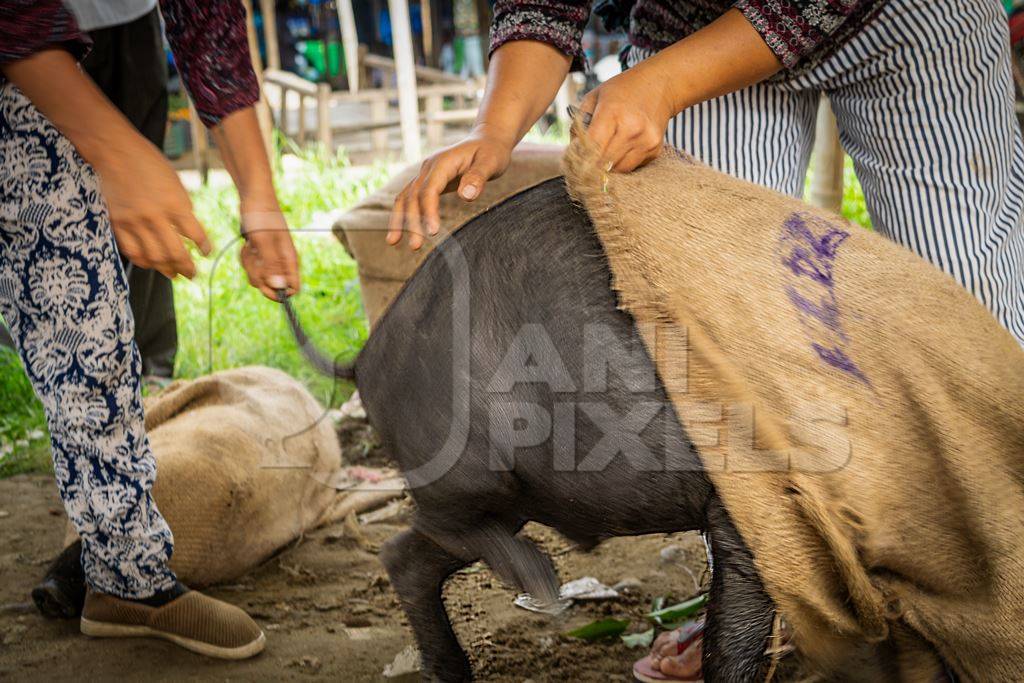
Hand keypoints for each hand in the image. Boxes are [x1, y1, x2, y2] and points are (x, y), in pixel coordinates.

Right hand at [92, 134, 211, 278]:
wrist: (115, 151)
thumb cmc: (149, 163)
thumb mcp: (175, 183)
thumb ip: (182, 207)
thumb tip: (189, 233)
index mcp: (175, 203)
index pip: (195, 235)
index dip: (203, 248)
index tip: (206, 253)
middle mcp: (156, 216)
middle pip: (175, 252)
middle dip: (187, 267)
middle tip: (192, 274)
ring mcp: (135, 221)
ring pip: (154, 256)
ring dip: (166, 269)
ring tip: (174, 274)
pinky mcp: (118, 223)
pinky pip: (132, 250)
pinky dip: (144, 261)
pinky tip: (151, 264)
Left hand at [239, 202, 300, 300]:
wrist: (253, 197)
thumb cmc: (261, 215)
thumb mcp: (263, 240)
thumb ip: (271, 264)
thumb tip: (279, 287)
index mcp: (290, 259)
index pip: (293, 288)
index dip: (280, 292)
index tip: (264, 283)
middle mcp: (283, 262)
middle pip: (273, 286)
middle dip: (258, 275)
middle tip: (253, 256)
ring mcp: (272, 259)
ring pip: (260, 277)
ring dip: (250, 265)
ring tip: (250, 246)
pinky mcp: (262, 255)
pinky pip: (253, 268)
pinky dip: (247, 259)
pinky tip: (247, 245)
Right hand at [387, 130, 513, 249]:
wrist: (486, 140)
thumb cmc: (491, 152)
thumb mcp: (491, 162)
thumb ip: (478, 177)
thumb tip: (466, 196)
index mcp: (442, 163)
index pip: (429, 190)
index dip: (428, 211)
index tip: (432, 232)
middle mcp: (428, 168)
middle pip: (413, 196)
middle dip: (412, 221)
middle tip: (415, 246)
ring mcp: (426, 174)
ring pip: (405, 197)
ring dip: (399, 219)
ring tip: (392, 242)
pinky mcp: (428, 181)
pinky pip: (411, 198)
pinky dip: (403, 214)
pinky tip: (399, 231)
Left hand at [578, 61, 675, 172]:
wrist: (660, 84)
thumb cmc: (622, 90)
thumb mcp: (594, 97)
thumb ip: (579, 125)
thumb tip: (572, 153)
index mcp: (612, 112)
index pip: (592, 148)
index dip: (581, 159)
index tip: (574, 164)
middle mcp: (632, 129)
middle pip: (604, 163)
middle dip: (591, 167)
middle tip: (584, 167)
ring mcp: (646, 141)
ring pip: (619, 170)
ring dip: (608, 168)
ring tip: (602, 156)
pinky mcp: (655, 149)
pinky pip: (632, 166)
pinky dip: (623, 162)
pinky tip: (621, 148)